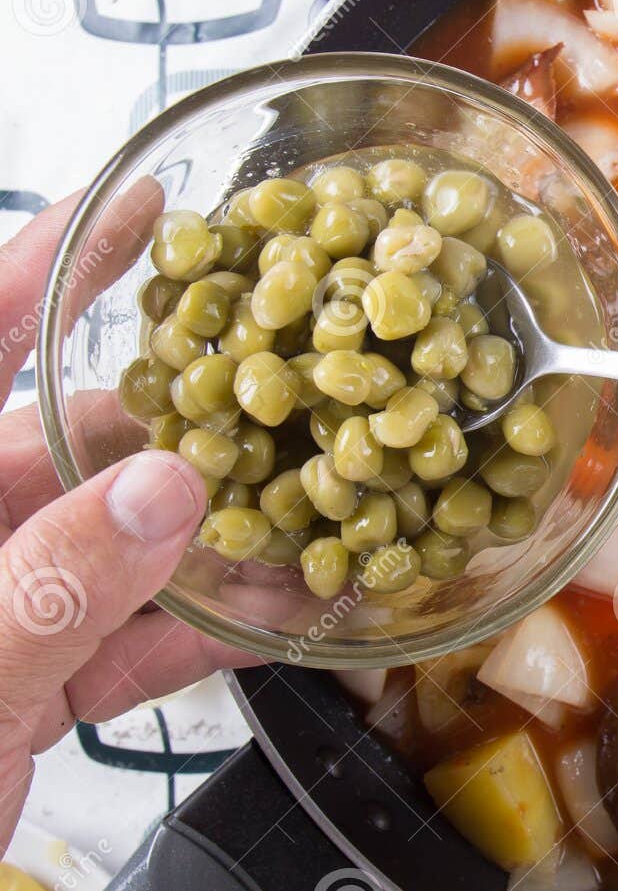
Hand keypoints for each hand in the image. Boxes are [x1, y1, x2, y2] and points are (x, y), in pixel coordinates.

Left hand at [0, 194, 259, 852]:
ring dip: (217, 549)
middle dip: (186, 440)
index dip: (49, 265)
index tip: (141, 203)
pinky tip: (283, 618)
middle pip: (69, 453)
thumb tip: (165, 489)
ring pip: (115, 552)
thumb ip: (48, 589)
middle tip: (288, 409)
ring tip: (315, 524)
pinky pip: (128, 638)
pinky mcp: (25, 687)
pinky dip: (204, 632)